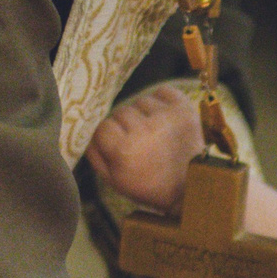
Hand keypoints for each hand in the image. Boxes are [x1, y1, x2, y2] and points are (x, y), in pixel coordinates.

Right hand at [85, 84, 206, 212]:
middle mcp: (144, 130)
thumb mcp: (116, 181)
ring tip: (154, 132)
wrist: (190, 186)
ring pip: (140, 101)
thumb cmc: (149, 185)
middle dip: (126, 126)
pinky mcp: (183, 108)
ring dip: (143, 114)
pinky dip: (160, 101)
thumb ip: (96, 156)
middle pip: (120, 112)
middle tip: (139, 142)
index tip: (120, 146)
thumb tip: (86, 133)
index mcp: (125, 150)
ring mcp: (165, 117)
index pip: (102, 127)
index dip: (109, 137)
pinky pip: (162, 91)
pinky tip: (164, 118)